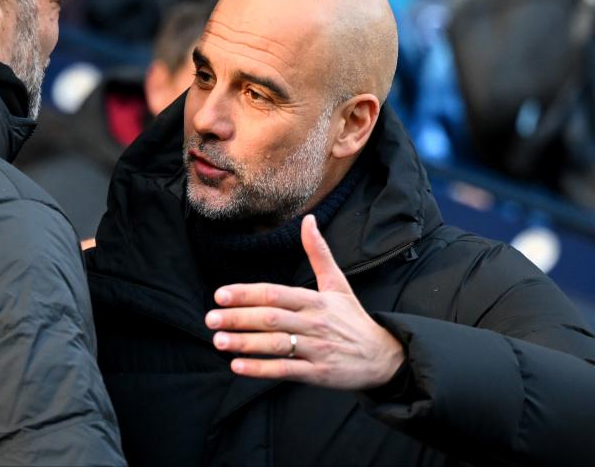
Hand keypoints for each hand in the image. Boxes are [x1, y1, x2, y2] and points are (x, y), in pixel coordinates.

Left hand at [204, 215, 404, 389]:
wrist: (384, 357)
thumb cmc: (353, 318)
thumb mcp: (337, 283)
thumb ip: (318, 253)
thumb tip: (308, 219)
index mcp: (315, 300)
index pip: (275, 294)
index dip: (246, 293)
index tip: (220, 295)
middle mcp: (314, 323)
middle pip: (271, 318)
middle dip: (238, 318)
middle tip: (210, 318)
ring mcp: (316, 349)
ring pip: (275, 345)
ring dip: (244, 343)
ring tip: (218, 341)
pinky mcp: (318, 374)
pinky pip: (285, 371)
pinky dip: (261, 369)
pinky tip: (238, 367)